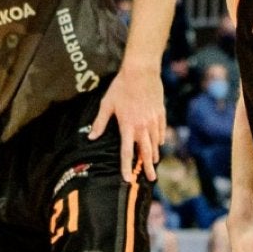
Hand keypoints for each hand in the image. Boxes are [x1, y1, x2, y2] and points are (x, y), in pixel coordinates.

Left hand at [90, 68, 163, 182]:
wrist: (141, 71)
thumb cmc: (121, 86)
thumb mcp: (107, 104)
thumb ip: (100, 123)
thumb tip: (91, 137)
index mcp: (127, 126)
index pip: (126, 152)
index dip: (126, 167)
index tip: (127, 179)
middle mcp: (142, 127)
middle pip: (146, 152)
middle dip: (148, 168)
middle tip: (152, 179)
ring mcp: (153, 120)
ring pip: (155, 143)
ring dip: (154, 155)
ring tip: (154, 164)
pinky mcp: (160, 113)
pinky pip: (161, 131)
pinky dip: (160, 139)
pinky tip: (159, 144)